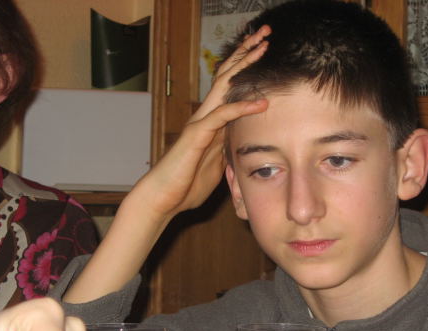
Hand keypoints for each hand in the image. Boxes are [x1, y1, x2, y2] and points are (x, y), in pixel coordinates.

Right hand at [134, 25, 271, 219]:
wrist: (163, 199)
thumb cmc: (186, 186)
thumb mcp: (216, 167)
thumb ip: (226, 151)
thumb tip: (241, 145)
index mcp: (211, 124)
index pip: (231, 87)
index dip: (246, 68)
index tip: (263, 51)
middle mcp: (204, 117)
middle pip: (227, 76)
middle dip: (246, 54)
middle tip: (264, 34)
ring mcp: (199, 123)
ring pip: (223, 86)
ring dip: (243, 65)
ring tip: (261, 47)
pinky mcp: (196, 135)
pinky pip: (221, 116)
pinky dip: (241, 108)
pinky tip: (260, 103)